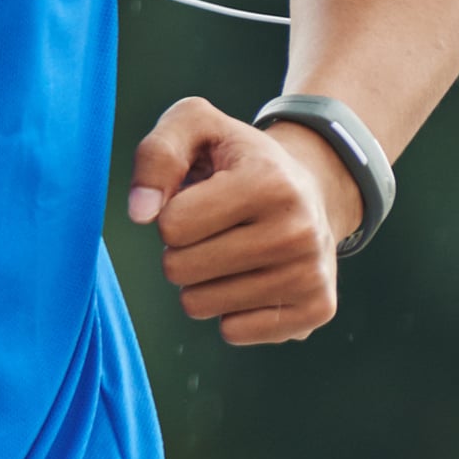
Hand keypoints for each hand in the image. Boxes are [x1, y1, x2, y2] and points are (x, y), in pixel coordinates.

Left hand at [128, 96, 349, 344]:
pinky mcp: (318, 310)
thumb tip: (140, 213)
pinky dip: (228, 309)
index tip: (200, 198)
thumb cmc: (236, 158)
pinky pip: (232, 332)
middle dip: (181, 249)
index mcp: (269, 183)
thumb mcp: (194, 127)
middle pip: (180, 269)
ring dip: (201, 280)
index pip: (171, 226)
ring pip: (200, 305)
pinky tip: (253, 277)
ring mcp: (312, 274)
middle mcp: (299, 231)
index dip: (171, 214)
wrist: (311, 188)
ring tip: (233, 249)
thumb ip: (156, 155)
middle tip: (214, 228)